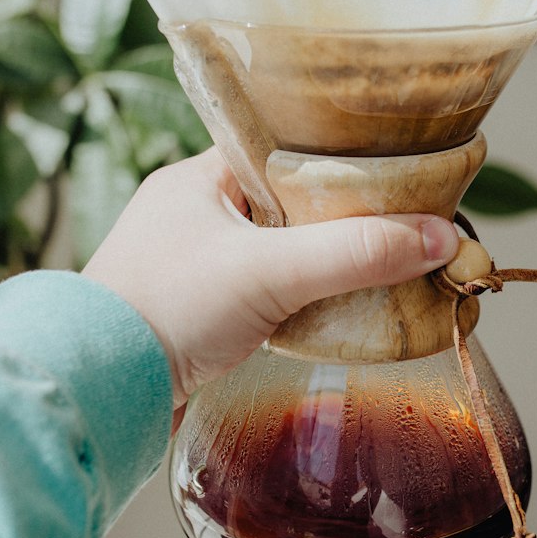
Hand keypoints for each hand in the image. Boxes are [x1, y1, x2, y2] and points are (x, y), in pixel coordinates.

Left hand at [82, 150, 459, 422]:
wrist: (96, 391)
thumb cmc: (164, 312)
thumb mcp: (271, 271)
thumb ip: (356, 252)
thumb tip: (440, 236)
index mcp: (200, 176)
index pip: (285, 146)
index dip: (342, 157)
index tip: (395, 170)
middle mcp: (193, 212)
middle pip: (289, 201)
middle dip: (341, 217)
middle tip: (400, 226)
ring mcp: (190, 263)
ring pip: (277, 249)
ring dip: (320, 262)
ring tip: (378, 268)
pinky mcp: (195, 311)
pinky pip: (262, 291)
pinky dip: (298, 298)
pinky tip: (331, 311)